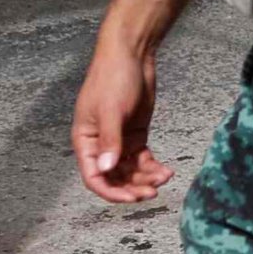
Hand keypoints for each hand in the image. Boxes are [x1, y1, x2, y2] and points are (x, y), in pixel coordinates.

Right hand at [73, 30, 171, 204]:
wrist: (132, 55)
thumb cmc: (113, 78)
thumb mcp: (111, 110)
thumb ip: (110, 141)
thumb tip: (106, 169)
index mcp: (86, 140)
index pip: (94, 176)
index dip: (111, 192)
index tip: (131, 198)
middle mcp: (100, 145)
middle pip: (114, 178)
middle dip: (132, 187)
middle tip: (153, 193)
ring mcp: (119, 141)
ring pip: (130, 171)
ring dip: (146, 178)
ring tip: (164, 177)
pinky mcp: (135, 135)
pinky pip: (143, 160)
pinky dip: (153, 167)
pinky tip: (166, 171)